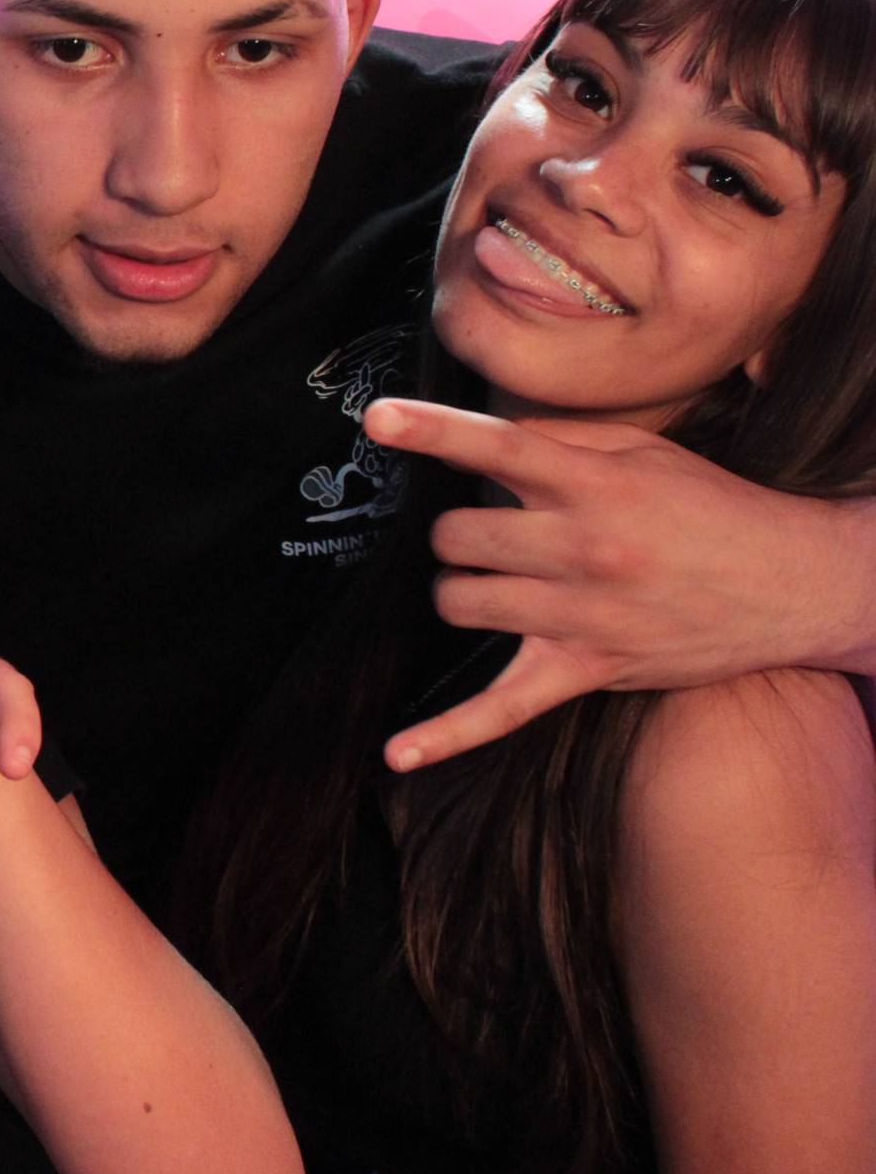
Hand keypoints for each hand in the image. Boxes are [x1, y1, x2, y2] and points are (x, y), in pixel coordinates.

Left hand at [365, 398, 875, 769]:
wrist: (794, 584)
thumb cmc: (710, 509)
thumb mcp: (645, 451)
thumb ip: (558, 436)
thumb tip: (483, 434)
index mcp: (596, 486)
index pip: (499, 448)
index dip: (432, 430)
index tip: (379, 420)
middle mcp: (584, 549)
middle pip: (458, 535)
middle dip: (461, 530)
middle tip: (497, 530)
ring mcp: (581, 616)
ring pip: (459, 601)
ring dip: (462, 588)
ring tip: (497, 580)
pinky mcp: (586, 671)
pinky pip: (501, 712)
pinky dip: (445, 735)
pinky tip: (394, 753)